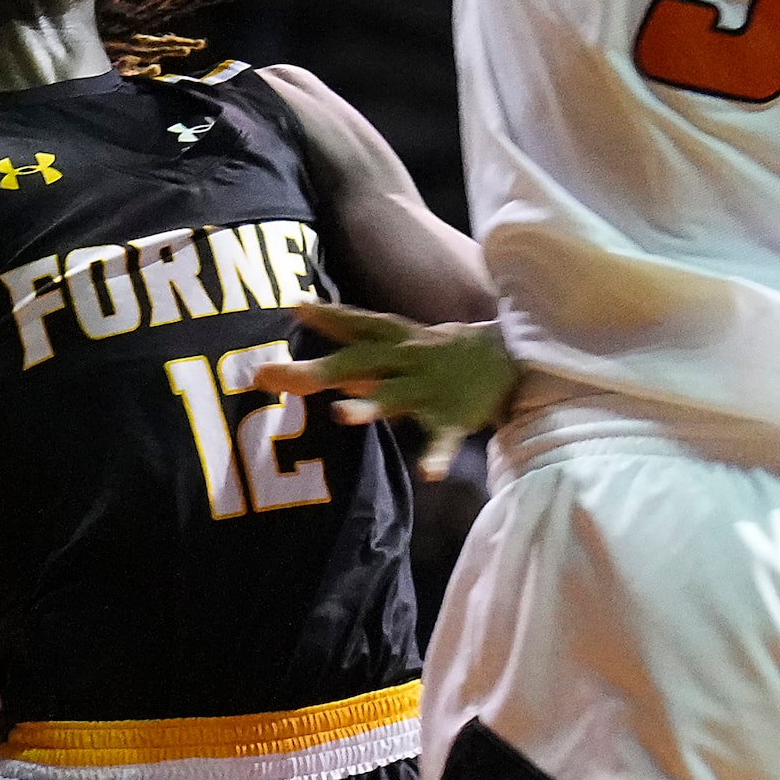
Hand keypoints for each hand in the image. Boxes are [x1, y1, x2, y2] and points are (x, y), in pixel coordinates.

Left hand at [252, 302, 517, 437]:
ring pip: (394, 397)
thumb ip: (354, 346)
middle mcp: (407, 360)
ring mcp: (429, 389)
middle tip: (269, 375)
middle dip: (314, 370)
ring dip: (368, 406)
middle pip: (357, 362)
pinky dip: (437, 456)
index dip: (327, 316)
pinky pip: (443, 440)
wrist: (510, 358)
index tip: (293, 306)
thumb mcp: (398, 343)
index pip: (357, 325)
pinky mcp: (454, 418)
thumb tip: (306, 335)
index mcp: (395, 340)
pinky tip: (427, 473)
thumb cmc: (437, 354)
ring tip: (339, 415)